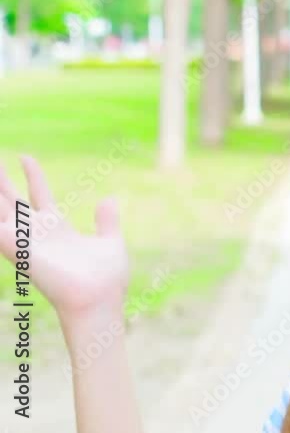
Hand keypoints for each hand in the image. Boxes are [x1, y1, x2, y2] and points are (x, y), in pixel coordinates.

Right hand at [0, 155, 130, 320]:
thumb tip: (109, 199)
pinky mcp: (22, 252)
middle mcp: (38, 234)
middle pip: (13, 201)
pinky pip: (0, 232)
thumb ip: (106, 221)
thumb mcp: (110, 242)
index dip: (32, 175)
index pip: (39, 195)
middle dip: (1, 181)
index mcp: (58, 228)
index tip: (25, 156)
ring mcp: (27, 242)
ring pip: (1, 212)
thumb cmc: (107, 279)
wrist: (100, 300)